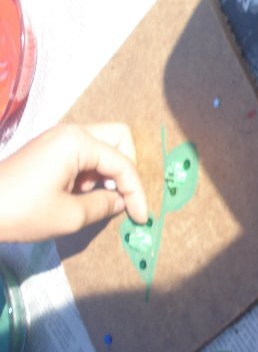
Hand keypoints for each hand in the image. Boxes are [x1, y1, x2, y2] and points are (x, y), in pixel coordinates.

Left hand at [0, 124, 147, 241]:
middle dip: (128, 167)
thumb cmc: (21, 211)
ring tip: (98, 197)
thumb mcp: (70, 216)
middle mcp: (71, 132)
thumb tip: (121, 201)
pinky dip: (93, 171)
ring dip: (109, 170)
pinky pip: (85, 152)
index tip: (141, 218)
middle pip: (120, 138)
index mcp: (78, 143)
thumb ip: (104, 205)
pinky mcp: (49, 149)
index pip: (123, 164)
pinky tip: (81, 194)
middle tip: (122, 195)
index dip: (137, 192)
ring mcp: (58, 139)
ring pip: (103, 144)